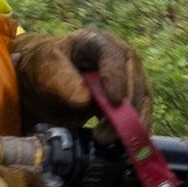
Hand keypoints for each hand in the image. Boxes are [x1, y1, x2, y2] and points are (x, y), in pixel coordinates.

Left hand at [13, 29, 152, 132]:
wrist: (48, 81)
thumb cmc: (47, 68)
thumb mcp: (46, 69)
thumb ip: (61, 80)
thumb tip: (84, 99)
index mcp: (98, 42)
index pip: (114, 57)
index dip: (117, 79)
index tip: (114, 101)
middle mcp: (121, 58)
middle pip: (134, 82)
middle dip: (125, 111)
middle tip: (104, 134)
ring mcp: (129, 79)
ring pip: (142, 102)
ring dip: (130, 125)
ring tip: (107, 140)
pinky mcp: (131, 100)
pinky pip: (140, 116)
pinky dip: (133, 131)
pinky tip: (121, 144)